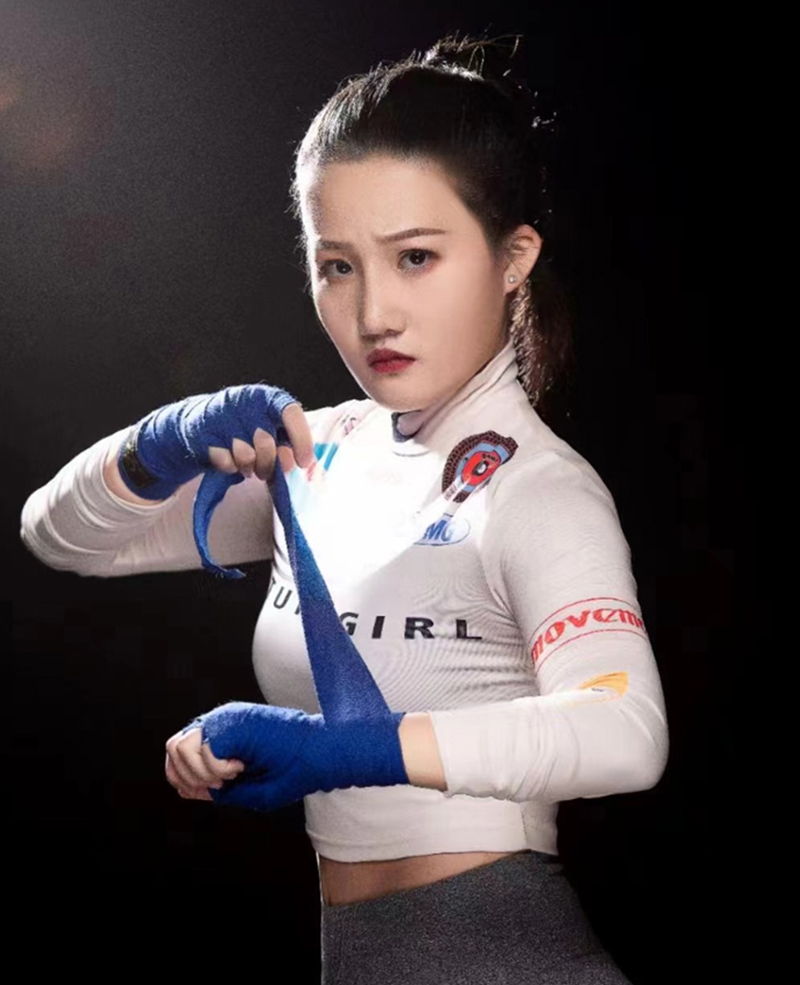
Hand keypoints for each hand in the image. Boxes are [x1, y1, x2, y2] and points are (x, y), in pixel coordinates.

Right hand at [119, 384, 315, 500]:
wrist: (202, 421)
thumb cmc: (247, 427)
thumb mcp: (270, 428)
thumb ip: (286, 443)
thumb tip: (296, 463)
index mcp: (268, 398)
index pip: (291, 414)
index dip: (300, 439)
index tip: (302, 462)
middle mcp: (245, 401)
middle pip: (266, 443)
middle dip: (268, 464)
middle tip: (265, 470)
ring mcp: (222, 415)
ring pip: (245, 455)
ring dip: (249, 467)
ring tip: (247, 464)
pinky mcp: (203, 432)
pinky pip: (225, 462)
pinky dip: (230, 467)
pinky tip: (228, 458)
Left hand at [178, 701, 408, 811]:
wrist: (319, 755)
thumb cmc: (295, 771)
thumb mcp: (253, 790)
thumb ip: (222, 790)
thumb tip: (190, 791)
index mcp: (225, 735)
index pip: (180, 755)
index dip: (185, 778)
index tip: (217, 788)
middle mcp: (220, 724)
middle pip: (172, 749)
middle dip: (188, 776)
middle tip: (223, 782)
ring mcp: (224, 719)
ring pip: (179, 748)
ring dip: (202, 772)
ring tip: (232, 773)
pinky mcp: (229, 721)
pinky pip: (200, 751)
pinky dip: (216, 769)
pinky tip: (240, 766)